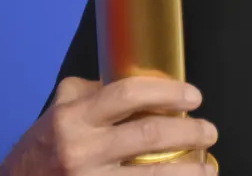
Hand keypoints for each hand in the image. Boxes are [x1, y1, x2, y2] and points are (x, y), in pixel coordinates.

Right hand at [0, 76, 217, 174]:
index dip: (168, 92)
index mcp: (73, 118)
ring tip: (206, 165)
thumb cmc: (42, 148)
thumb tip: (141, 85)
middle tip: (209, 130)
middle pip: (149, 135)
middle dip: (189, 131)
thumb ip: (95, 92)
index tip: (193, 97)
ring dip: (188, 170)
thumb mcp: (59, 110)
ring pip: (152, 174)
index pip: (128, 94)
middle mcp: (80, 149)